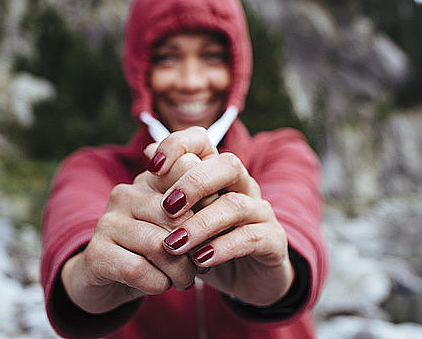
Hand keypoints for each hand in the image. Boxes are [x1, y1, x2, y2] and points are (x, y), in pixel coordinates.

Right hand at [61, 151, 202, 313]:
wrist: (108, 280)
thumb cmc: (153, 251)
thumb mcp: (178, 228)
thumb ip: (200, 209)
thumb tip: (222, 203)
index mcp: (150, 180)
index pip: (186, 169)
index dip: (209, 201)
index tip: (216, 227)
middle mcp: (126, 194)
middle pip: (179, 216)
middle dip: (197, 247)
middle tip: (201, 264)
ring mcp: (108, 222)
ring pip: (160, 246)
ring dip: (180, 271)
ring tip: (184, 280)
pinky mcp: (97, 253)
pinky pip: (138, 269)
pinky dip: (158, 283)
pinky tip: (160, 285)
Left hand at [150, 128, 293, 306]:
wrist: (242, 279)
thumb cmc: (204, 241)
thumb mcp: (180, 218)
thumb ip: (166, 188)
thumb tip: (148, 151)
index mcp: (216, 172)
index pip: (202, 140)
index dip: (178, 146)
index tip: (152, 168)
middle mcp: (242, 185)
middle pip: (227, 165)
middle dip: (194, 183)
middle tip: (167, 207)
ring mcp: (260, 211)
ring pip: (236, 205)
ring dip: (201, 224)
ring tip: (175, 244)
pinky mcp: (272, 240)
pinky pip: (251, 237)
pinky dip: (223, 248)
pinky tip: (200, 261)